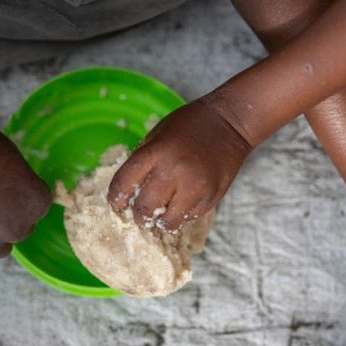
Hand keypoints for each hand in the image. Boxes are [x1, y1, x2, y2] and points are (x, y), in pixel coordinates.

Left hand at [108, 97, 252, 229]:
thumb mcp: (158, 133)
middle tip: (141, 213)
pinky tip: (184, 200)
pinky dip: (182, 213)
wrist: (230, 123)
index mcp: (156, 153)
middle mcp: (174, 172)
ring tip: (162, 211)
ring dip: (161, 220)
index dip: (115, 198)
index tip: (117, 203)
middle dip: (139, 215)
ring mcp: (195, 188)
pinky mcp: (212, 197)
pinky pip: (189, 217)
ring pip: (168, 222)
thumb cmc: (190, 124)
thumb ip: (143, 159)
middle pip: (145, 209)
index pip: (124, 184)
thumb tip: (128, 189)